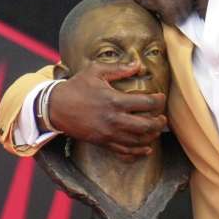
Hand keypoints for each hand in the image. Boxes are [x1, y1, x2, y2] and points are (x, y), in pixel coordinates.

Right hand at [48, 63, 167, 158]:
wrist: (55, 107)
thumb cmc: (76, 87)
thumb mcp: (95, 71)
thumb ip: (119, 68)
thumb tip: (138, 65)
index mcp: (114, 100)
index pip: (146, 104)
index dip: (158, 101)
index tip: (160, 98)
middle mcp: (114, 120)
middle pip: (146, 126)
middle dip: (159, 123)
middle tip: (163, 118)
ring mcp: (108, 133)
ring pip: (138, 141)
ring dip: (151, 137)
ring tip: (156, 131)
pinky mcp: (102, 142)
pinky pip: (124, 152)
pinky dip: (137, 152)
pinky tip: (145, 149)